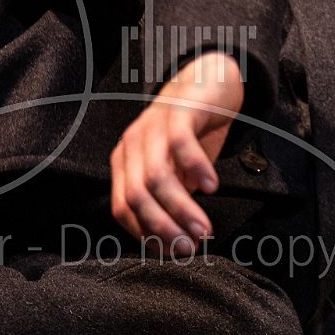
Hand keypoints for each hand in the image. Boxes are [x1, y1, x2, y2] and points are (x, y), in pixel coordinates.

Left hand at [109, 50, 242, 251]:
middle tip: (191, 246)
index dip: (146, 234)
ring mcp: (152, 126)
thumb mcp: (177, 174)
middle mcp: (132, 145)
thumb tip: (178, 244)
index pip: (122, 208)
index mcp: (125, 163)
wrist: (206, 83)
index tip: (174, 251)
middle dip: (163, 227)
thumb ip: (172, 201)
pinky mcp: (177, 111)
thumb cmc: (191, 136)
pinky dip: (195, 168)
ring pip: (156, 176)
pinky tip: (212, 186)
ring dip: (180, 207)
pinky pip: (180, 144)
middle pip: (136, 195)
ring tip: (203, 228)